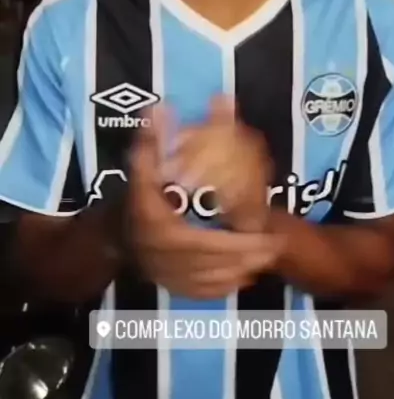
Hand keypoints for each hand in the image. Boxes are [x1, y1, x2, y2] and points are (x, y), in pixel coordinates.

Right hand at [125, 108, 279, 298]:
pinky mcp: (170, 288)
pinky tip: (244, 276)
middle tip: (275, 245)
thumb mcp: (142, 166)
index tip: (265, 236)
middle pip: (214, 263)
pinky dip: (225, 287)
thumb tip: (159, 106)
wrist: (112, 233)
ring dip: (242, 271)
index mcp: (162, 230)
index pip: (206, 243)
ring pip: (211, 280)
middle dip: (249, 257)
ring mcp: (167, 277)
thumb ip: (152, 139)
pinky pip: (202, 292)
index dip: (237, 244)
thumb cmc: (134, 197)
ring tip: (267, 258)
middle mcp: (164, 259)